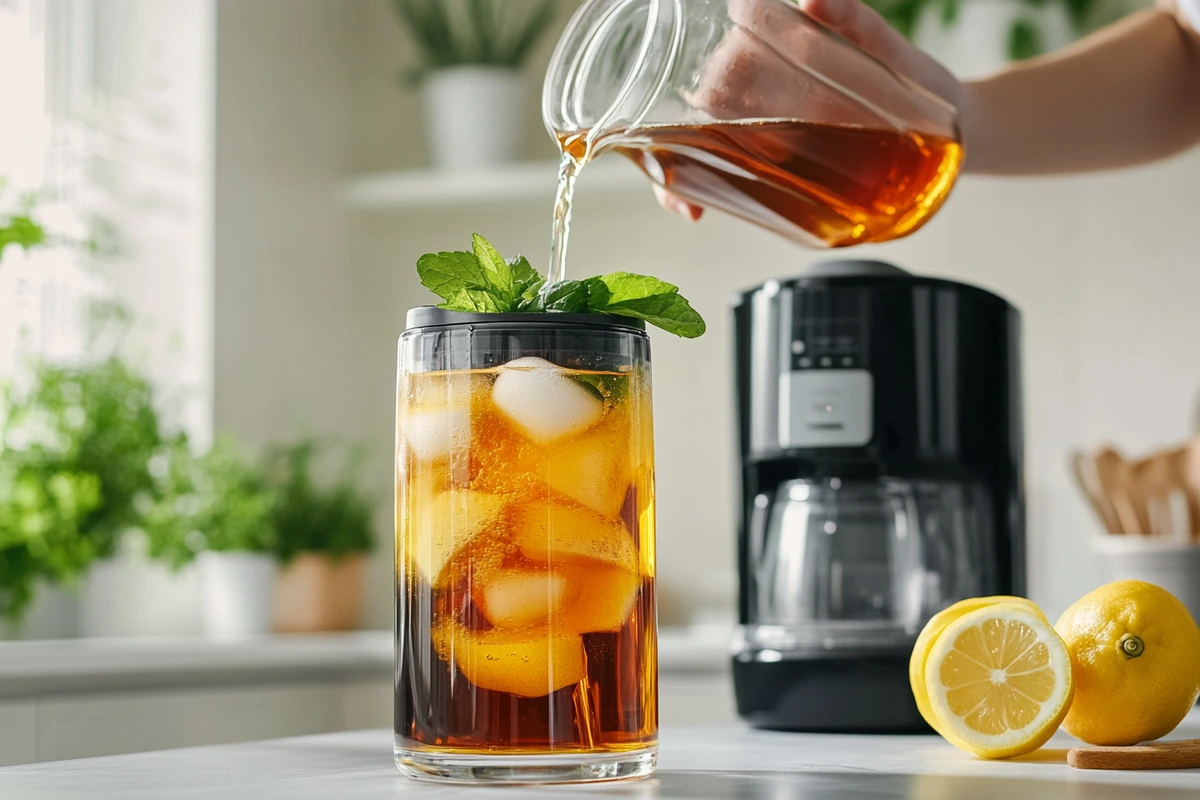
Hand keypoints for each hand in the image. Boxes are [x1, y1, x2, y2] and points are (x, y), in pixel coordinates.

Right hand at [652, 0, 962, 220]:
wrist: (951, 128)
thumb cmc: (915, 80)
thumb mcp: (884, 47)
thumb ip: (854, 19)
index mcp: (771, 46)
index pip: (710, 68)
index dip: (681, 85)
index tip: (679, 118)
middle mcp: (758, 82)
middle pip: (695, 111)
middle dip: (672, 148)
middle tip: (680, 186)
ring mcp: (765, 124)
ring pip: (704, 146)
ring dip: (682, 174)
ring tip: (689, 204)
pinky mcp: (777, 158)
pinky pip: (731, 173)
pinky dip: (705, 190)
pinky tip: (701, 209)